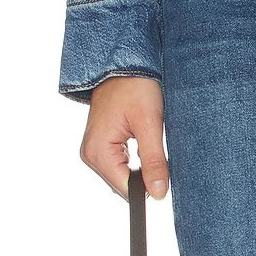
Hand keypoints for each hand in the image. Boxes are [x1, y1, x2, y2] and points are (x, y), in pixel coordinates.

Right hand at [79, 75, 168, 202]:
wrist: (124, 61)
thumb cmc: (134, 84)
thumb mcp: (150, 122)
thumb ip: (153, 160)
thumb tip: (158, 194)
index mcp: (98, 152)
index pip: (125, 189)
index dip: (147, 187)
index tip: (165, 177)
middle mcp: (91, 154)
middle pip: (123, 183)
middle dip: (143, 174)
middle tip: (159, 150)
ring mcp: (94, 148)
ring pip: (123, 173)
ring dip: (139, 164)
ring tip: (148, 139)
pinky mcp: (102, 142)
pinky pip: (120, 161)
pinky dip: (134, 156)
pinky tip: (141, 139)